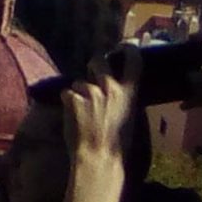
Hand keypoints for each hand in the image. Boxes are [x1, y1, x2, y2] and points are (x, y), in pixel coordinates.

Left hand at [64, 49, 140, 175]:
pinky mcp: (73, 97)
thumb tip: (116, 88)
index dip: (129, 48)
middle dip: (94, 62)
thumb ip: (122, 98)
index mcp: (129, 94)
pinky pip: (67, 93)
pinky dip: (68, 102)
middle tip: (93, 71)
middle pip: (99, 60)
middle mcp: (110, 88)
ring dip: (79, 92)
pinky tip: (73, 116)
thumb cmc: (117, 144)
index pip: (134, 62)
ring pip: (80, 81)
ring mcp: (90, 92)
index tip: (126, 44)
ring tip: (83, 111)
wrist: (98, 156)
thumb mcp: (129, 117)